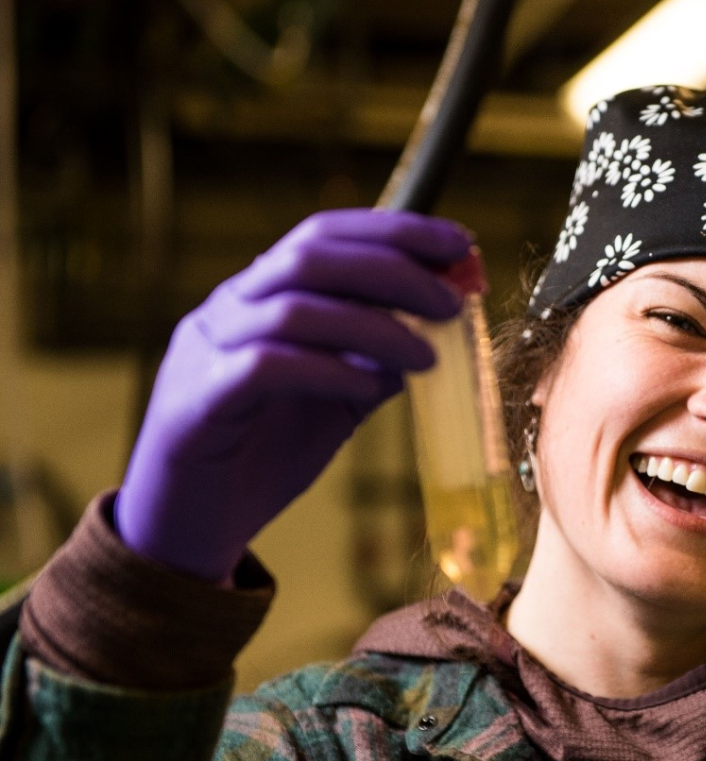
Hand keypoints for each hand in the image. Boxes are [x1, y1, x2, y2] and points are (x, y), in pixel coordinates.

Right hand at [117, 209, 472, 580]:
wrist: (191, 529)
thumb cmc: (263, 457)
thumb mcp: (336, 404)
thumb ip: (375, 365)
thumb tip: (437, 337)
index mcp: (258, 296)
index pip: (324, 235)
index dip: (394, 231)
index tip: (459, 244)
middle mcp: (226, 309)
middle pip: (310, 257)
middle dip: (392, 269)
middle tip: (452, 304)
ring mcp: (204, 351)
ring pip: (292, 309)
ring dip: (374, 326)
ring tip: (428, 359)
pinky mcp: (196, 403)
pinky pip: (264, 367)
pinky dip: (328, 369)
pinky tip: (371, 387)